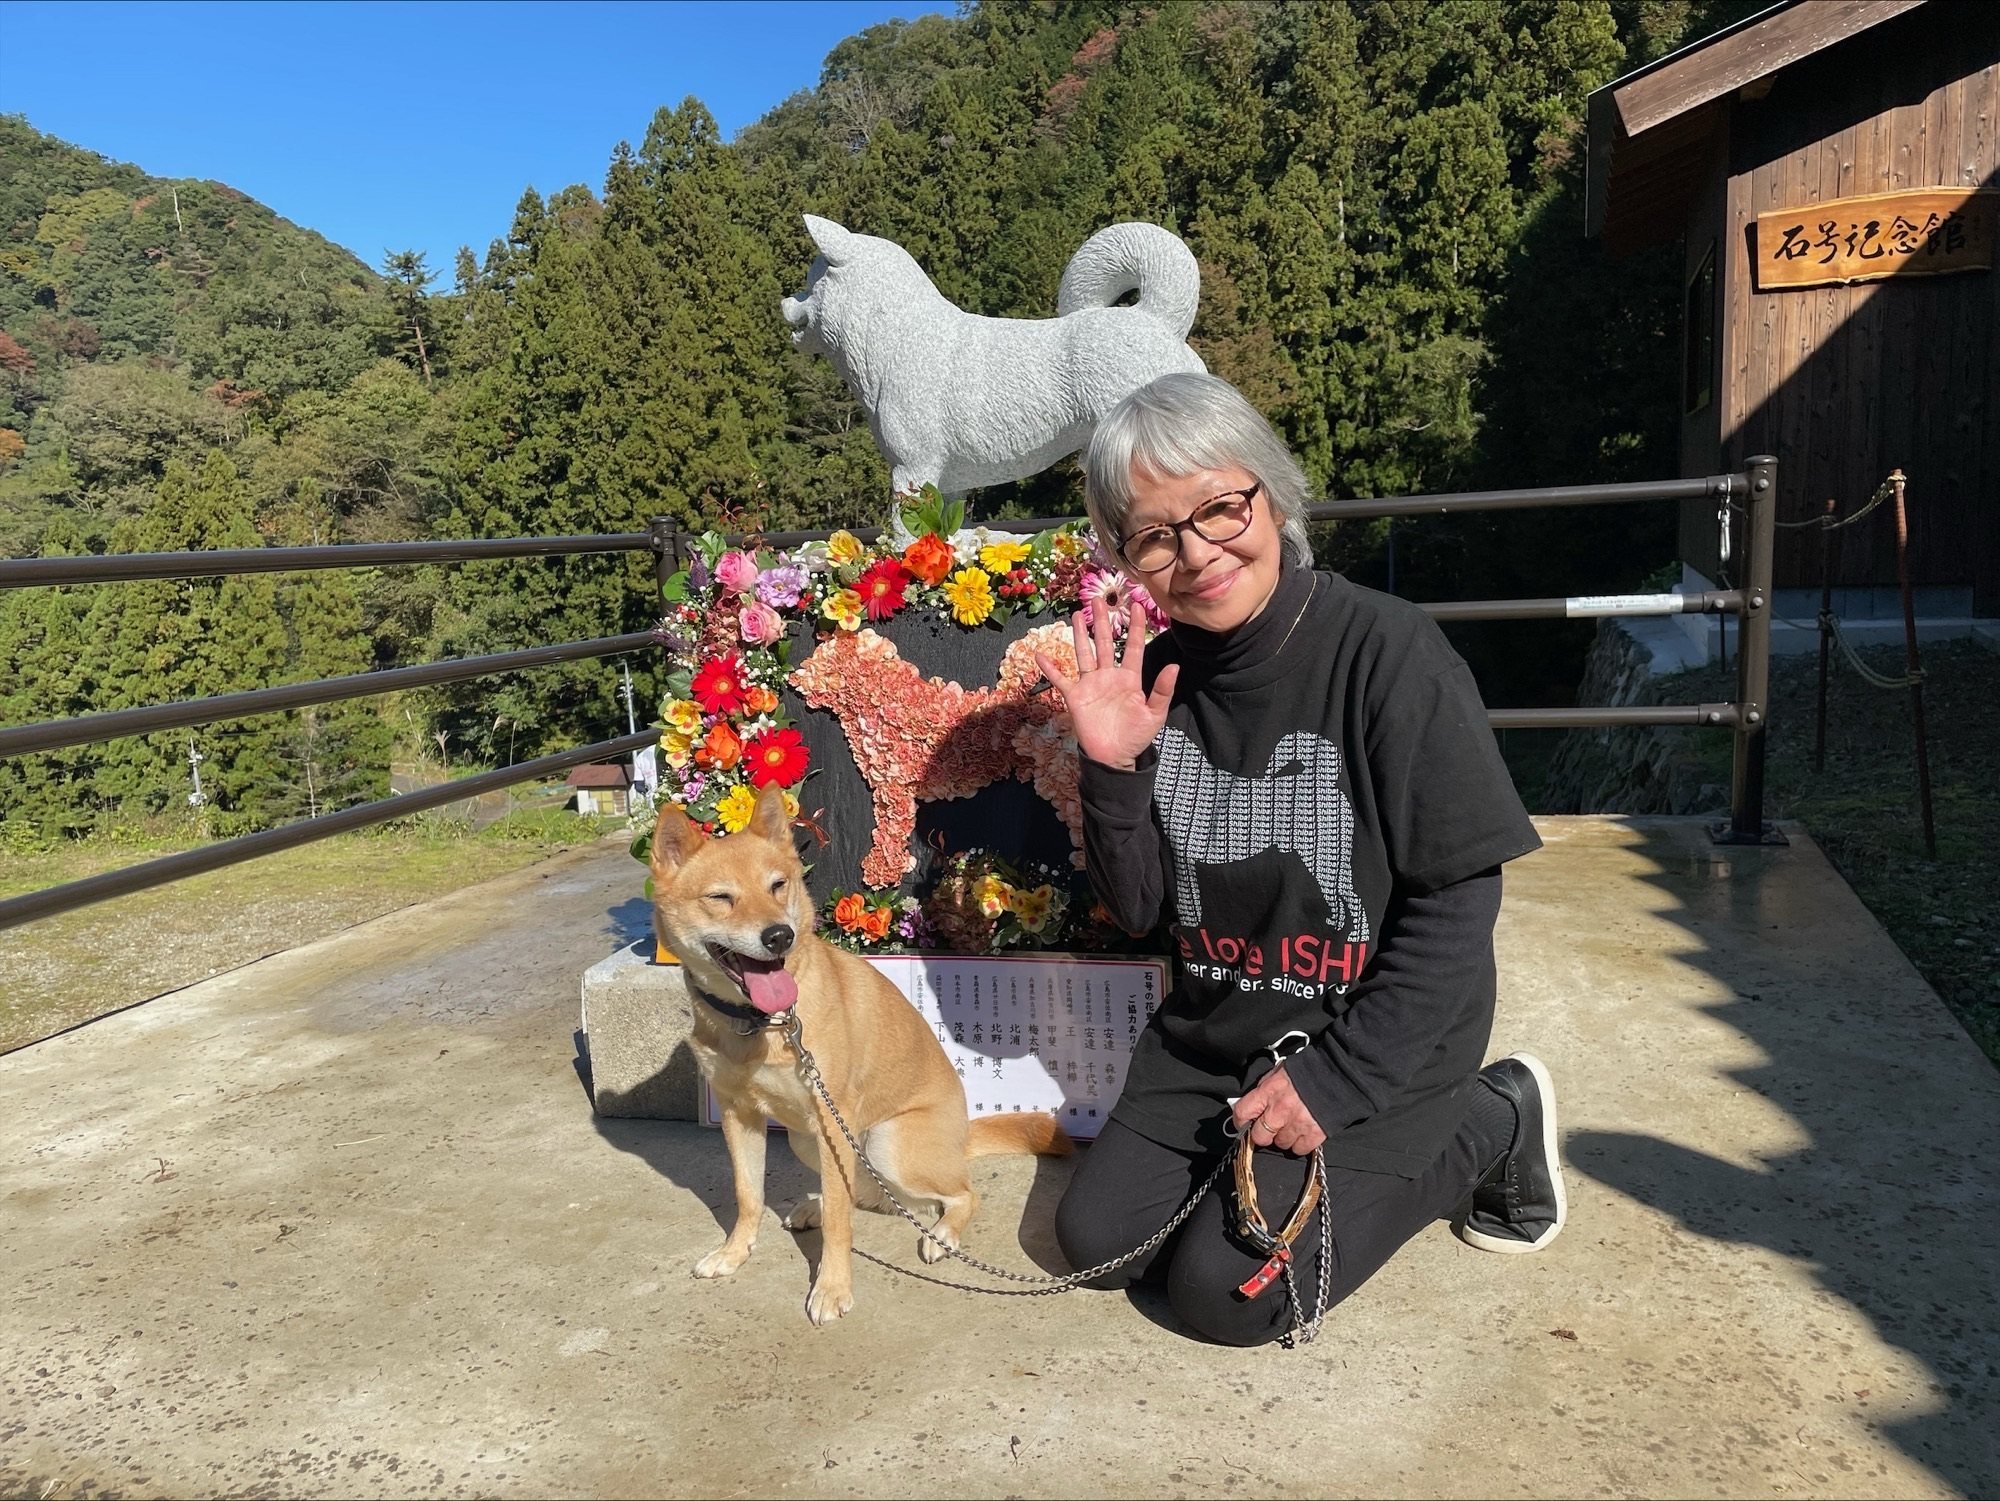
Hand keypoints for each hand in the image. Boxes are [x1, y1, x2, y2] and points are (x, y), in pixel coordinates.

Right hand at [1032, 598, 1178, 769]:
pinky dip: (1050, 669)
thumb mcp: (1154, 715)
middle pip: (1104, 643)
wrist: (1114, 757)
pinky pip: (1060, 680)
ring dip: (1079, 635)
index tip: (1137, 606)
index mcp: (1129, 679)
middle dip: (1101, 621)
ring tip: (1075, 614)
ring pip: (1083, 654)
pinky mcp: (1075, 697)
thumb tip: (1175, 666)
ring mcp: (1091, 685)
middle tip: (1099, 600)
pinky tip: (1041, 656)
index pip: (1132, 647)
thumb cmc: (1136, 736)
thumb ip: (1162, 690)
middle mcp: (1109, 676)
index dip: (1135, 627)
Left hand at [1232, 1065, 1325, 1155]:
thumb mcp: (1279, 1073)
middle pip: (1259, 1137)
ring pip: (1281, 1144)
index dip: (1241, 1121)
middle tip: (1272, 1127)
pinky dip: (1301, 1144)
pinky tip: (1304, 1132)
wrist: (1337, 1073)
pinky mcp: (1314, 1134)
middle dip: (1264, 1134)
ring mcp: (1297, 1124)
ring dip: (1285, 1138)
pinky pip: (1299, 1149)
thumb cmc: (1307, 1071)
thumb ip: (1264, 1089)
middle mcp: (1279, 1110)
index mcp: (1268, 1092)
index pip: (1242, 1112)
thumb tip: (1254, 1103)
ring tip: (1293, 1126)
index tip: (1245, 1123)